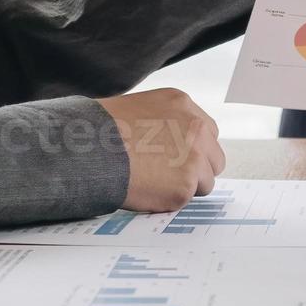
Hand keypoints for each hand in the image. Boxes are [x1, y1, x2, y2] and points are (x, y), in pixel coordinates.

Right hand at [97, 88, 225, 211]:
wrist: (91, 150)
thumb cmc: (102, 131)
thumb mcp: (138, 110)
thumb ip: (164, 123)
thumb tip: (171, 144)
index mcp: (183, 105)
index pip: (207, 131)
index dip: (192, 148)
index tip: (177, 157)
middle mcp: (196, 127)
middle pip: (214, 157)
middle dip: (197, 168)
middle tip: (170, 175)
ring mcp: (194, 157)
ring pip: (206, 180)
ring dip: (186, 185)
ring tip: (154, 182)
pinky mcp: (186, 185)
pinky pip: (187, 199)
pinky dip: (170, 199)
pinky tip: (148, 189)